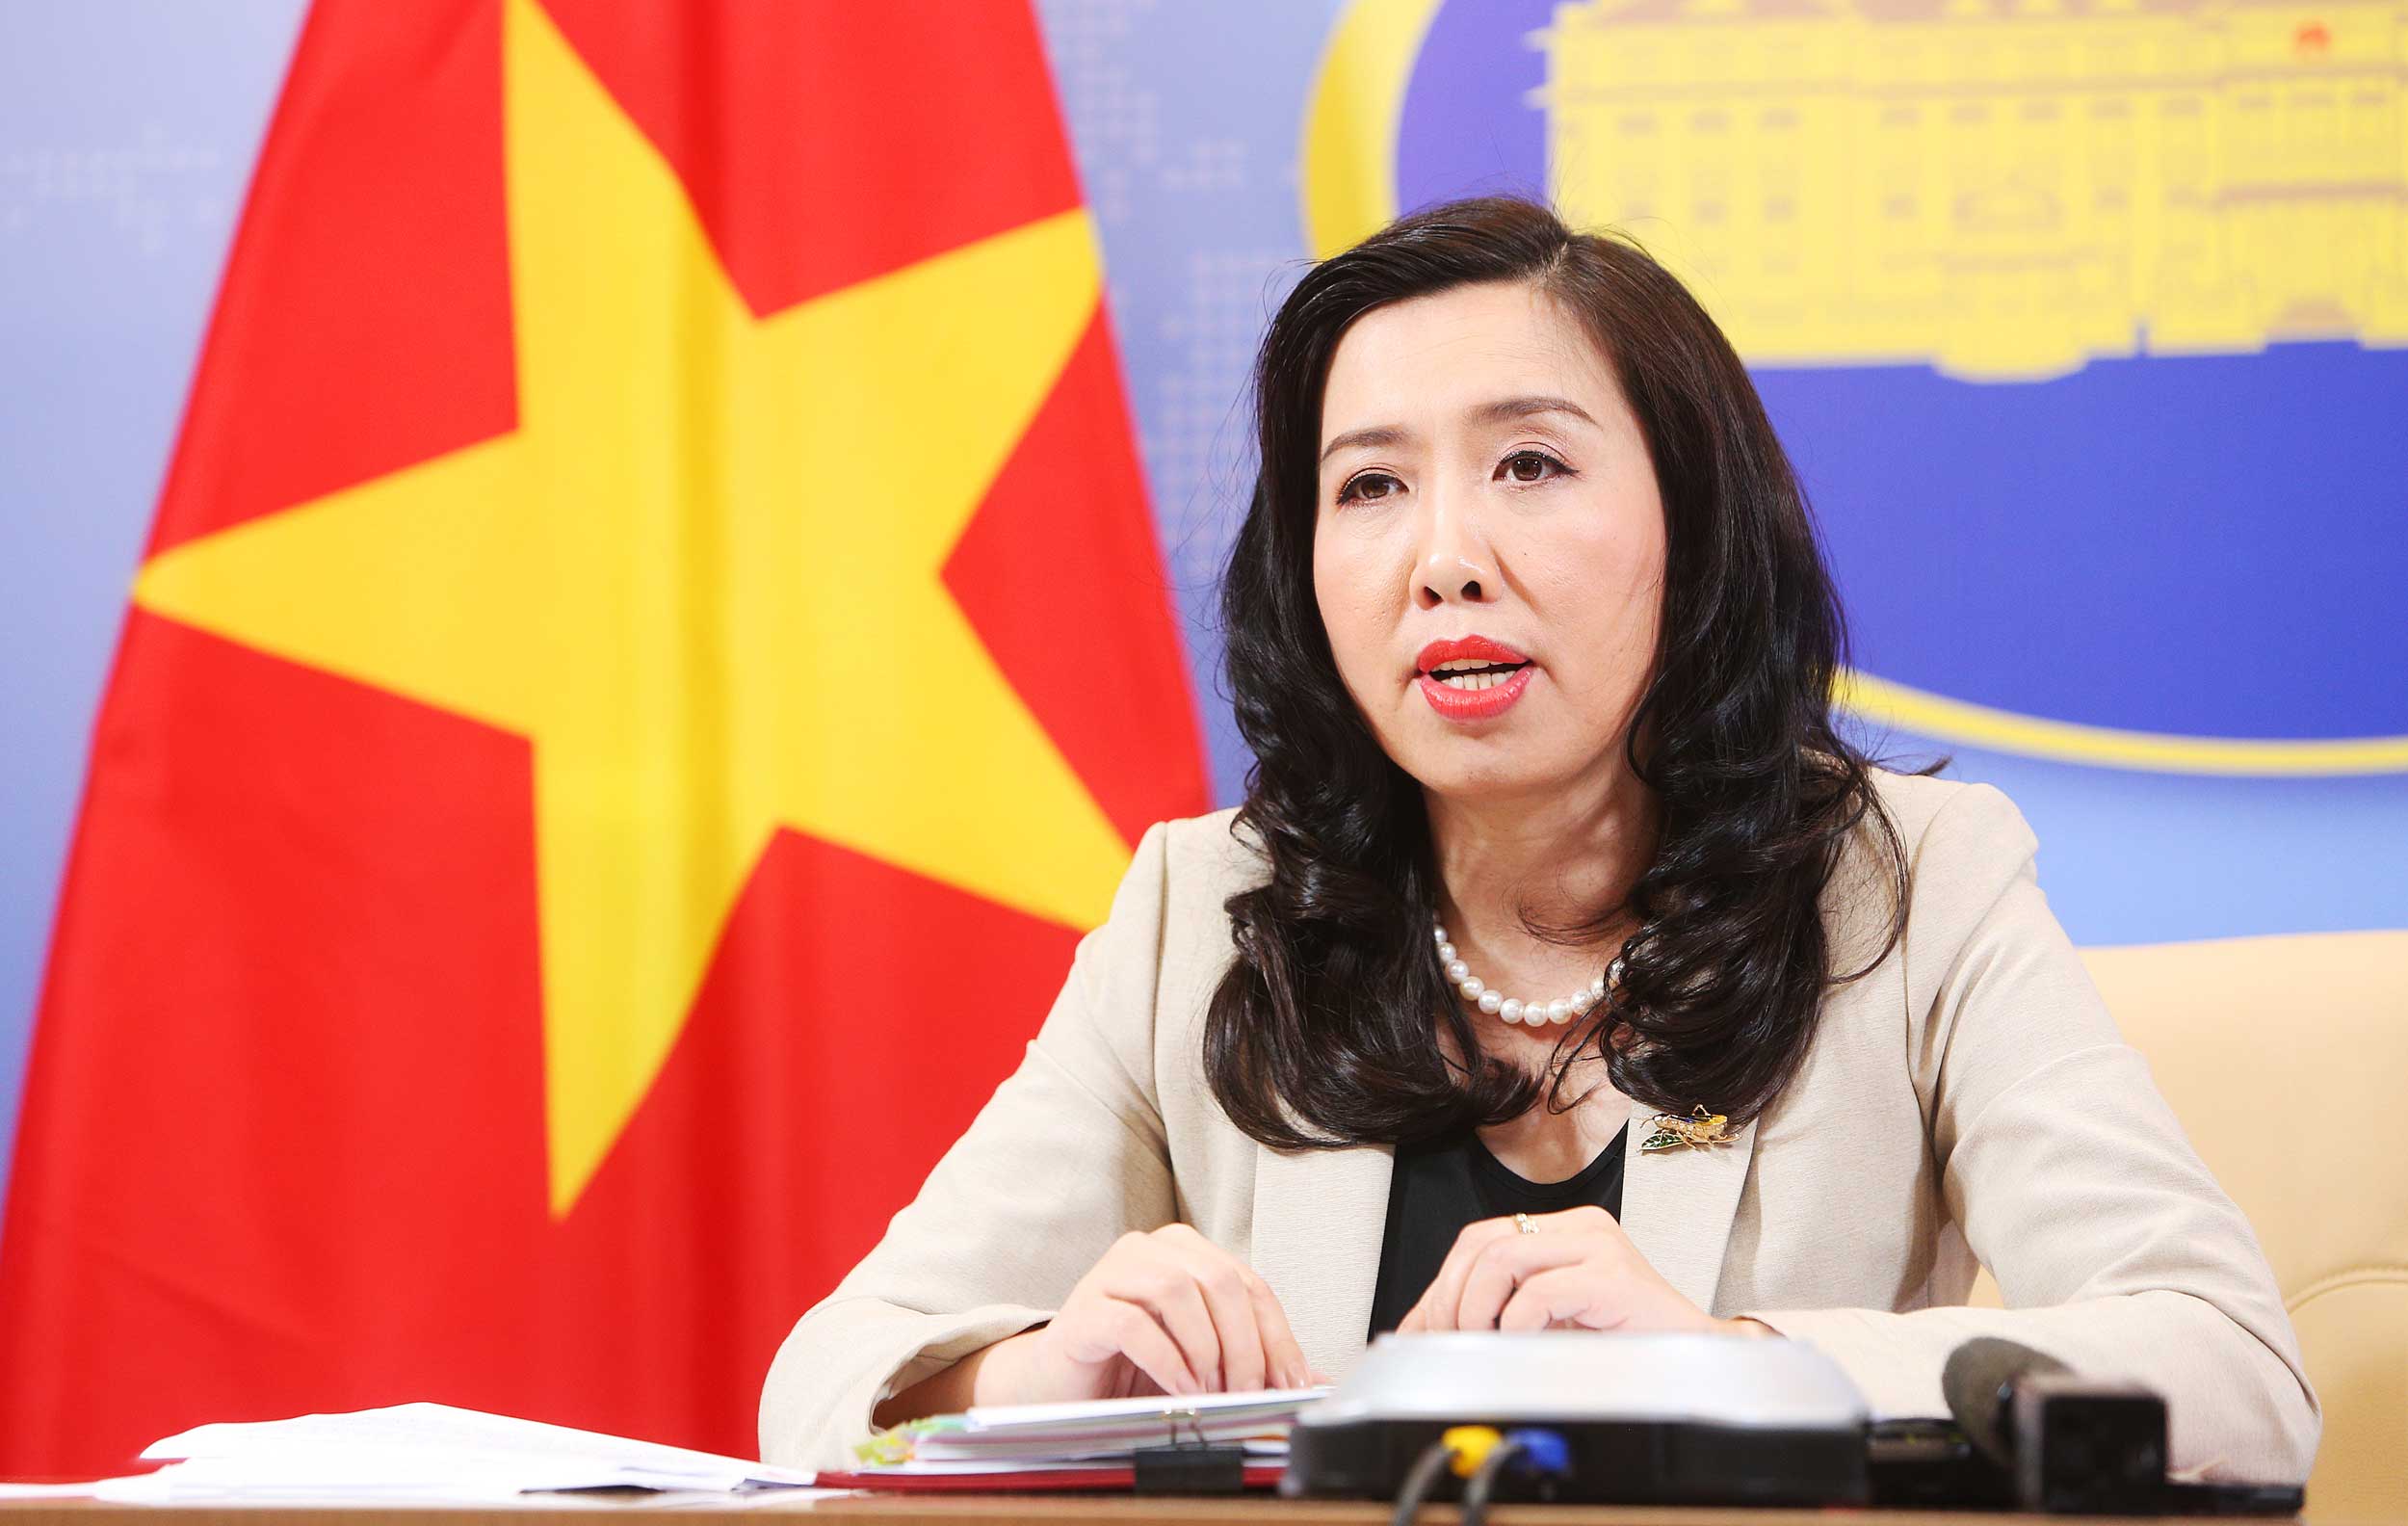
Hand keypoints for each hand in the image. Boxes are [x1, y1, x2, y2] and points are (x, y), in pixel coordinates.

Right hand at [982, 1224, 1314, 1405]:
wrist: (1060, 1387)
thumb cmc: (1132, 1369)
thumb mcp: (1202, 1362)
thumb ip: (1251, 1361)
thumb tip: (1312, 1377)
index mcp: (1185, 1251)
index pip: (1249, 1283)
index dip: (1277, 1336)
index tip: (1291, 1383)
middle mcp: (1149, 1249)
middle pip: (1218, 1280)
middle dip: (1243, 1344)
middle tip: (1245, 1392)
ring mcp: (1111, 1273)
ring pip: (1177, 1291)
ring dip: (1204, 1350)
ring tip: (1208, 1392)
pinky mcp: (1083, 1308)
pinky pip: (1132, 1322)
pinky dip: (1166, 1360)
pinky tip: (1178, 1388)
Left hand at [1397, 1206, 1771, 1337]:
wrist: (1700, 1358)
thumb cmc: (1628, 1342)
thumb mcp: (1550, 1322)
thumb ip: (1500, 1313)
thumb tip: (1426, 1329)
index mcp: (1562, 1230)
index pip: (1479, 1240)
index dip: (1441, 1286)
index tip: (1420, 1331)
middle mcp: (1580, 1227)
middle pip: (1483, 1241)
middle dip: (1449, 1296)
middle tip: (1445, 1342)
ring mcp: (1598, 1246)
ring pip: (1503, 1255)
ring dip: (1477, 1307)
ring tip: (1481, 1344)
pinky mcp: (1614, 1277)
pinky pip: (1541, 1291)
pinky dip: (1517, 1322)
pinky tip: (1520, 1345)